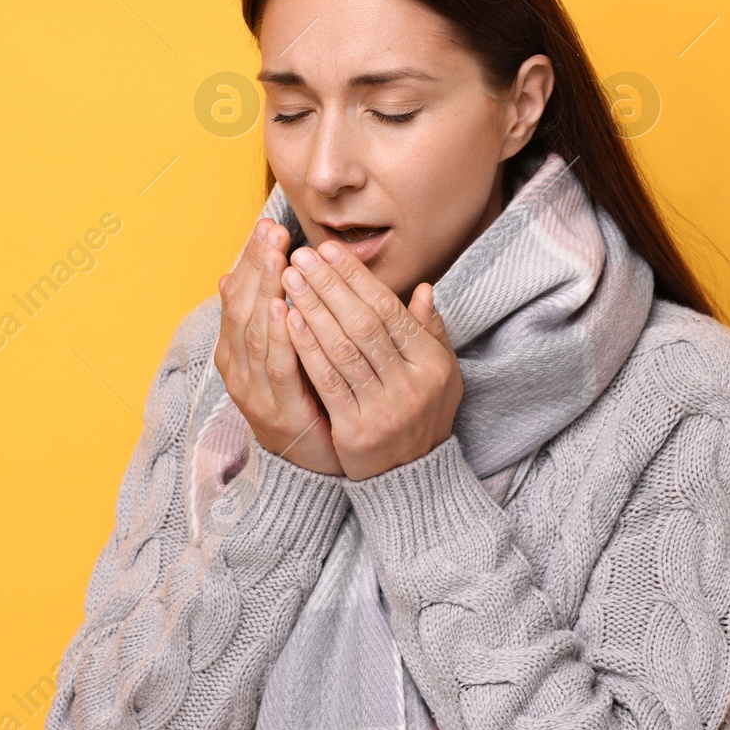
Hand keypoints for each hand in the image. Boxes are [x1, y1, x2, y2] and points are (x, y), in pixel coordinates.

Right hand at [214, 217, 344, 475]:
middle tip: (271, 232)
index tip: (266, 227)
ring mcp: (253, 390)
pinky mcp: (276, 411)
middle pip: (241, 306)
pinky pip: (275, 368)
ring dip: (265, 292)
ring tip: (276, 259)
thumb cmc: (306, 395)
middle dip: (256, 266)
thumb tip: (243, 269)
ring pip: (253, 332)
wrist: (314, 461)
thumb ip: (273, 311)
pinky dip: (278, 337)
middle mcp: (237, 366)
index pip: (238, 293)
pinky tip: (283, 310)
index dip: (250, 259)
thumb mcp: (288, 349)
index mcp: (237, 347)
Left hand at [278, 239, 461, 479]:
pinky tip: (288, 321)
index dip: (357, 278)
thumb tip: (424, 289)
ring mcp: (384, 409)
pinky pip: (327, 381)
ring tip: (289, 279)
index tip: (330, 251)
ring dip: (312, 309)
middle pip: (364, 324)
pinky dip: (307, 348)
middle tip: (301, 256)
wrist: (411, 478)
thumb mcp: (440, 375)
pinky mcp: (356, 430)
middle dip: (329, 286)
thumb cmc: (421, 415)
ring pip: (342, 349)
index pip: (390, 310)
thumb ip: (430, 332)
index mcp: (432, 364)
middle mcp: (411, 384)